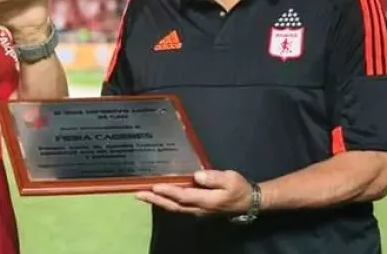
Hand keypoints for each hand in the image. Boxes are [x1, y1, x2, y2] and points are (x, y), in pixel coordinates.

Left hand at [135, 170, 252, 216]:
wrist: (248, 203)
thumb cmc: (239, 188)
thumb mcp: (230, 179)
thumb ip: (213, 178)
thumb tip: (196, 176)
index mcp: (206, 200)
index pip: (183, 196)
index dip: (168, 191)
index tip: (154, 185)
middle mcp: (199, 208)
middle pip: (173, 205)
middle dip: (155, 199)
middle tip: (138, 194)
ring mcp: (197, 211)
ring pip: (174, 208)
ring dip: (158, 202)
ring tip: (143, 195)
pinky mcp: (197, 209)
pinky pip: (178, 208)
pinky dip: (166, 203)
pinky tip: (158, 197)